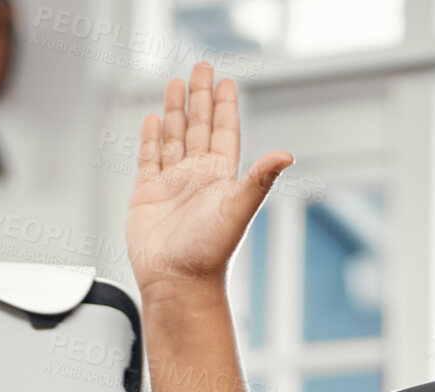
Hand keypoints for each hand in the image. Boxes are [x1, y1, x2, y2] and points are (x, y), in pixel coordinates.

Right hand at [126, 61, 292, 298]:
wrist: (177, 280)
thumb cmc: (209, 252)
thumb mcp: (239, 208)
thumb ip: (260, 178)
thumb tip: (287, 154)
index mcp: (221, 177)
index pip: (225, 131)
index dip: (225, 106)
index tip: (226, 81)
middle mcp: (198, 177)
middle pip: (200, 126)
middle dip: (200, 97)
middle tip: (201, 67)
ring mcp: (173, 184)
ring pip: (174, 137)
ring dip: (175, 111)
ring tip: (175, 84)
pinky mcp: (148, 194)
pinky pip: (149, 158)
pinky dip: (150, 138)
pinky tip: (153, 120)